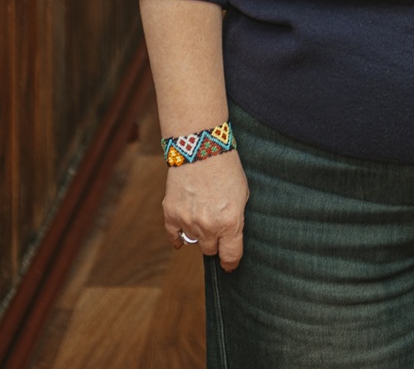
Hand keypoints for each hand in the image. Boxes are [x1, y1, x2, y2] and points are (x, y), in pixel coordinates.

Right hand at [163, 150, 249, 269]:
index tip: (229, 266)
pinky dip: (177, 236)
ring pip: (193, 241)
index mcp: (231, 223)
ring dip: (198, 233)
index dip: (231, 263)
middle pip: (210, 250)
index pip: (230, 256)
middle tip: (216, 230)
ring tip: (202, 214)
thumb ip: (236, 219)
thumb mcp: (242, 194)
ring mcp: (188, 221)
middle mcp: (209, 226)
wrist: (200, 146)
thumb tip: (230, 237)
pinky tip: (180, 238)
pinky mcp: (171, 213)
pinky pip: (173, 235)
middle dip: (215, 242)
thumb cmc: (226, 168)